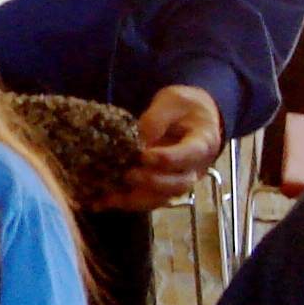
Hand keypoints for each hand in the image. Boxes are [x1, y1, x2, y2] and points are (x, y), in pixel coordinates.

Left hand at [97, 85, 223, 211]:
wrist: (194, 119)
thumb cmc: (185, 107)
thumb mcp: (173, 101)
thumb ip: (157, 118)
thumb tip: (137, 140)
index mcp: (202, 143)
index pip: (189, 155)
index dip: (168, 159)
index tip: (145, 156)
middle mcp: (194, 169)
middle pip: (177, 184)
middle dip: (151, 183)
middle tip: (128, 175)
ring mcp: (178, 181)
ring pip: (160, 198)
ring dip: (134, 200)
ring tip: (108, 198)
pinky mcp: (161, 188)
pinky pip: (146, 201)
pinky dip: (124, 203)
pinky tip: (100, 203)